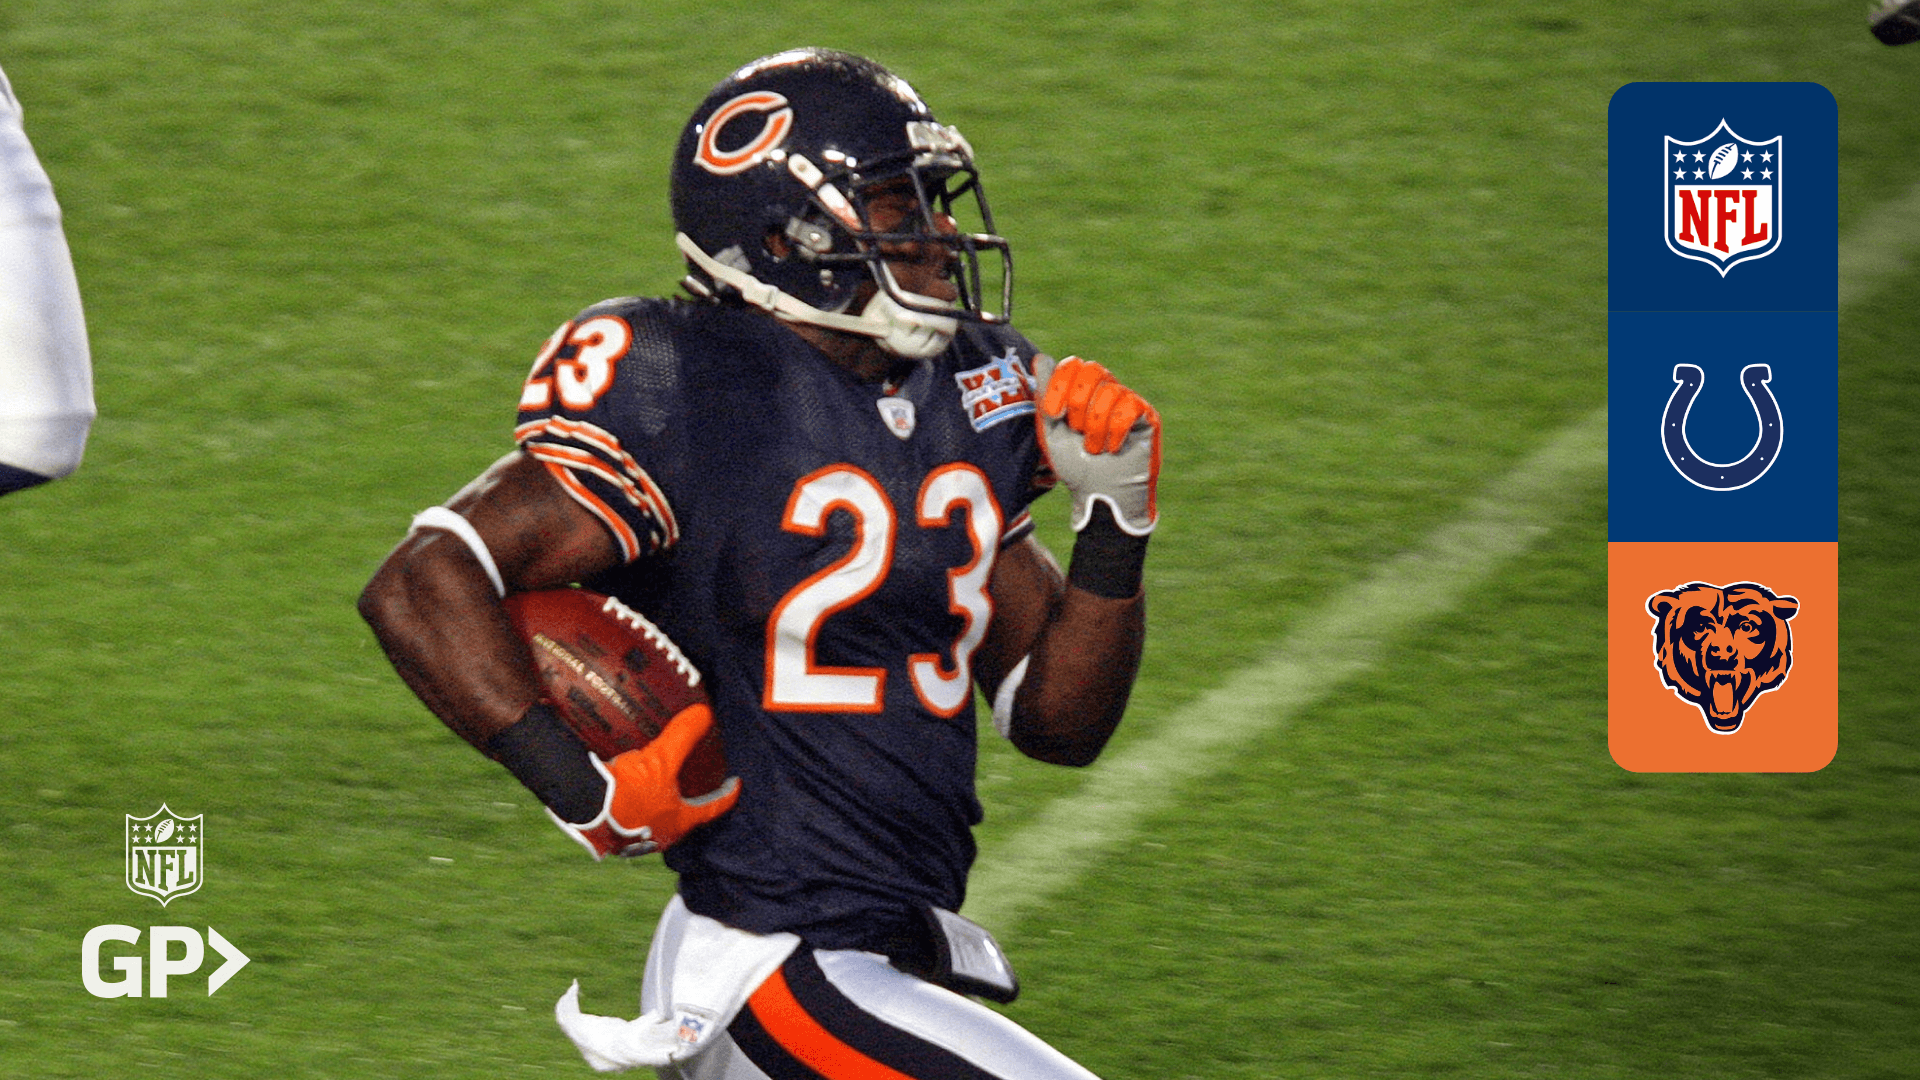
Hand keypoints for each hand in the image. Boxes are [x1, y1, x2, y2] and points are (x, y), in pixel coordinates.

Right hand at [548, 704, 740, 858]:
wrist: (582, 807)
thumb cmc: (627, 791)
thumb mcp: (660, 759)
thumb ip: (684, 736)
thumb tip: (705, 714)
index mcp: (679, 822)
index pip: (713, 808)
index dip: (727, 795)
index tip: (735, 784)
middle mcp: (661, 835)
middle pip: (685, 816)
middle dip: (692, 800)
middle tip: (697, 783)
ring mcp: (636, 839)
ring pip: (659, 819)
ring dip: (663, 803)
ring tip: (663, 784)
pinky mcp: (614, 833)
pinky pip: (635, 817)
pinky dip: (640, 803)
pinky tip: (631, 790)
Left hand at [1033, 354, 1159, 534]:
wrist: (1101, 495)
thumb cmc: (1076, 467)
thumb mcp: (1052, 432)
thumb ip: (1046, 397)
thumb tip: (1041, 357)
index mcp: (1082, 391)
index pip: (1073, 365)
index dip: (1060, 384)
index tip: (1053, 414)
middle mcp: (1106, 391)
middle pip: (1092, 369)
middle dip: (1077, 402)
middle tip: (1076, 430)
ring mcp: (1127, 401)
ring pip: (1110, 391)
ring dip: (1095, 426)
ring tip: (1094, 449)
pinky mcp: (1146, 416)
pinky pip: (1129, 407)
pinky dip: (1115, 431)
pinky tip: (1112, 448)